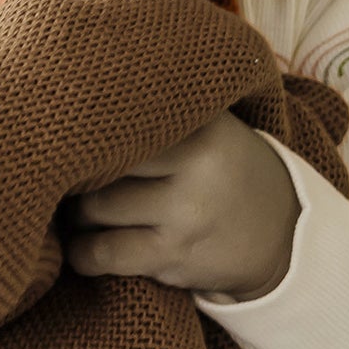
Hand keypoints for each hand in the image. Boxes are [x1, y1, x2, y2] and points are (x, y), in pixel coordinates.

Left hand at [62, 109, 299, 302]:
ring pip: (94, 210)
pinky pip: (104, 255)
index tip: (66, 134)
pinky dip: (83, 254)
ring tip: (75, 211)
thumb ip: (162, 108)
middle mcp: (196, 165)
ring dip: (74, 216)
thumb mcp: (213, 127)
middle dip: (75, 173)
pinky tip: (84, 248)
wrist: (284, 236)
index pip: (122, 119)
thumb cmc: (228, 170)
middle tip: (64, 175)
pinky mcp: (175, 257)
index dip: (85, 129)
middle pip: (101, 163)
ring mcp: (186, 214)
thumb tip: (79, 91)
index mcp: (203, 125)